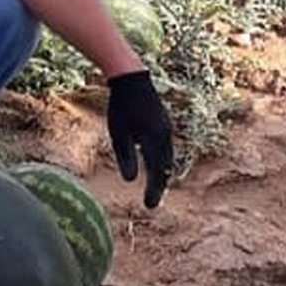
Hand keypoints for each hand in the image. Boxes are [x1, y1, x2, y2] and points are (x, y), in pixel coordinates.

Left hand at [107, 70, 173, 207]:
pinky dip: (162, 162)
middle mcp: (165, 136)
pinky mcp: (164, 125)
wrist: (132, 79)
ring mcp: (167, 129)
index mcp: (154, 140)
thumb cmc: (121, 106)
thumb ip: (125, 156)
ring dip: (161, 174)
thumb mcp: (118, 133)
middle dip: (159, 186)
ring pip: (167, 158)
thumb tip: (129, 181)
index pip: (155, 171)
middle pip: (165, 168)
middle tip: (152, 203)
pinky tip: (155, 167)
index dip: (153, 190)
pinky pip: (166, 149)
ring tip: (155, 189)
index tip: (148, 207)